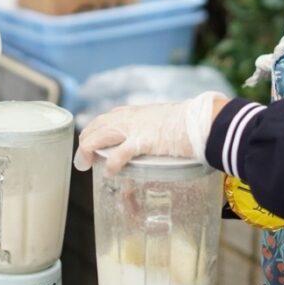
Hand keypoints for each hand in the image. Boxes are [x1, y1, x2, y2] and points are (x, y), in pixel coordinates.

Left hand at [74, 91, 227, 174]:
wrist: (202, 119)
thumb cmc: (187, 122)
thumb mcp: (162, 122)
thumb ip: (151, 132)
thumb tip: (152, 147)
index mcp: (134, 113)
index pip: (104, 118)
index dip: (93, 132)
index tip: (89, 144)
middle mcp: (129, 118)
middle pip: (96, 127)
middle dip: (85, 143)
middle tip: (82, 161)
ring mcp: (134, 128)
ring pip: (100, 136)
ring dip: (87, 151)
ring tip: (84, 164)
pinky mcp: (143, 141)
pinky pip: (120, 154)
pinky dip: (111, 163)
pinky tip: (109, 171)